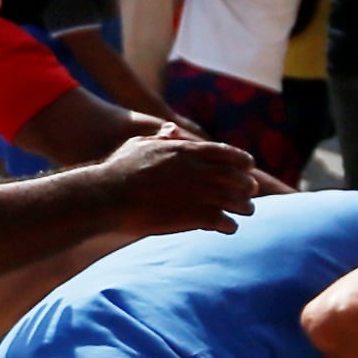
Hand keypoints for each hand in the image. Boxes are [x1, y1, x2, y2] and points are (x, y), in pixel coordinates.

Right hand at [102, 120, 264, 235]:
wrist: (107, 196)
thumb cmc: (119, 169)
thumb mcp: (140, 144)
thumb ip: (162, 138)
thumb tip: (172, 130)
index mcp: (187, 151)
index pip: (228, 153)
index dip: (243, 160)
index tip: (249, 167)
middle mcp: (198, 170)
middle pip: (237, 177)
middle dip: (247, 185)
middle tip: (251, 192)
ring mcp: (198, 193)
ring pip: (235, 200)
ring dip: (245, 205)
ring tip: (247, 211)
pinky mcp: (193, 216)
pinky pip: (223, 221)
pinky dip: (230, 225)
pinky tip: (229, 227)